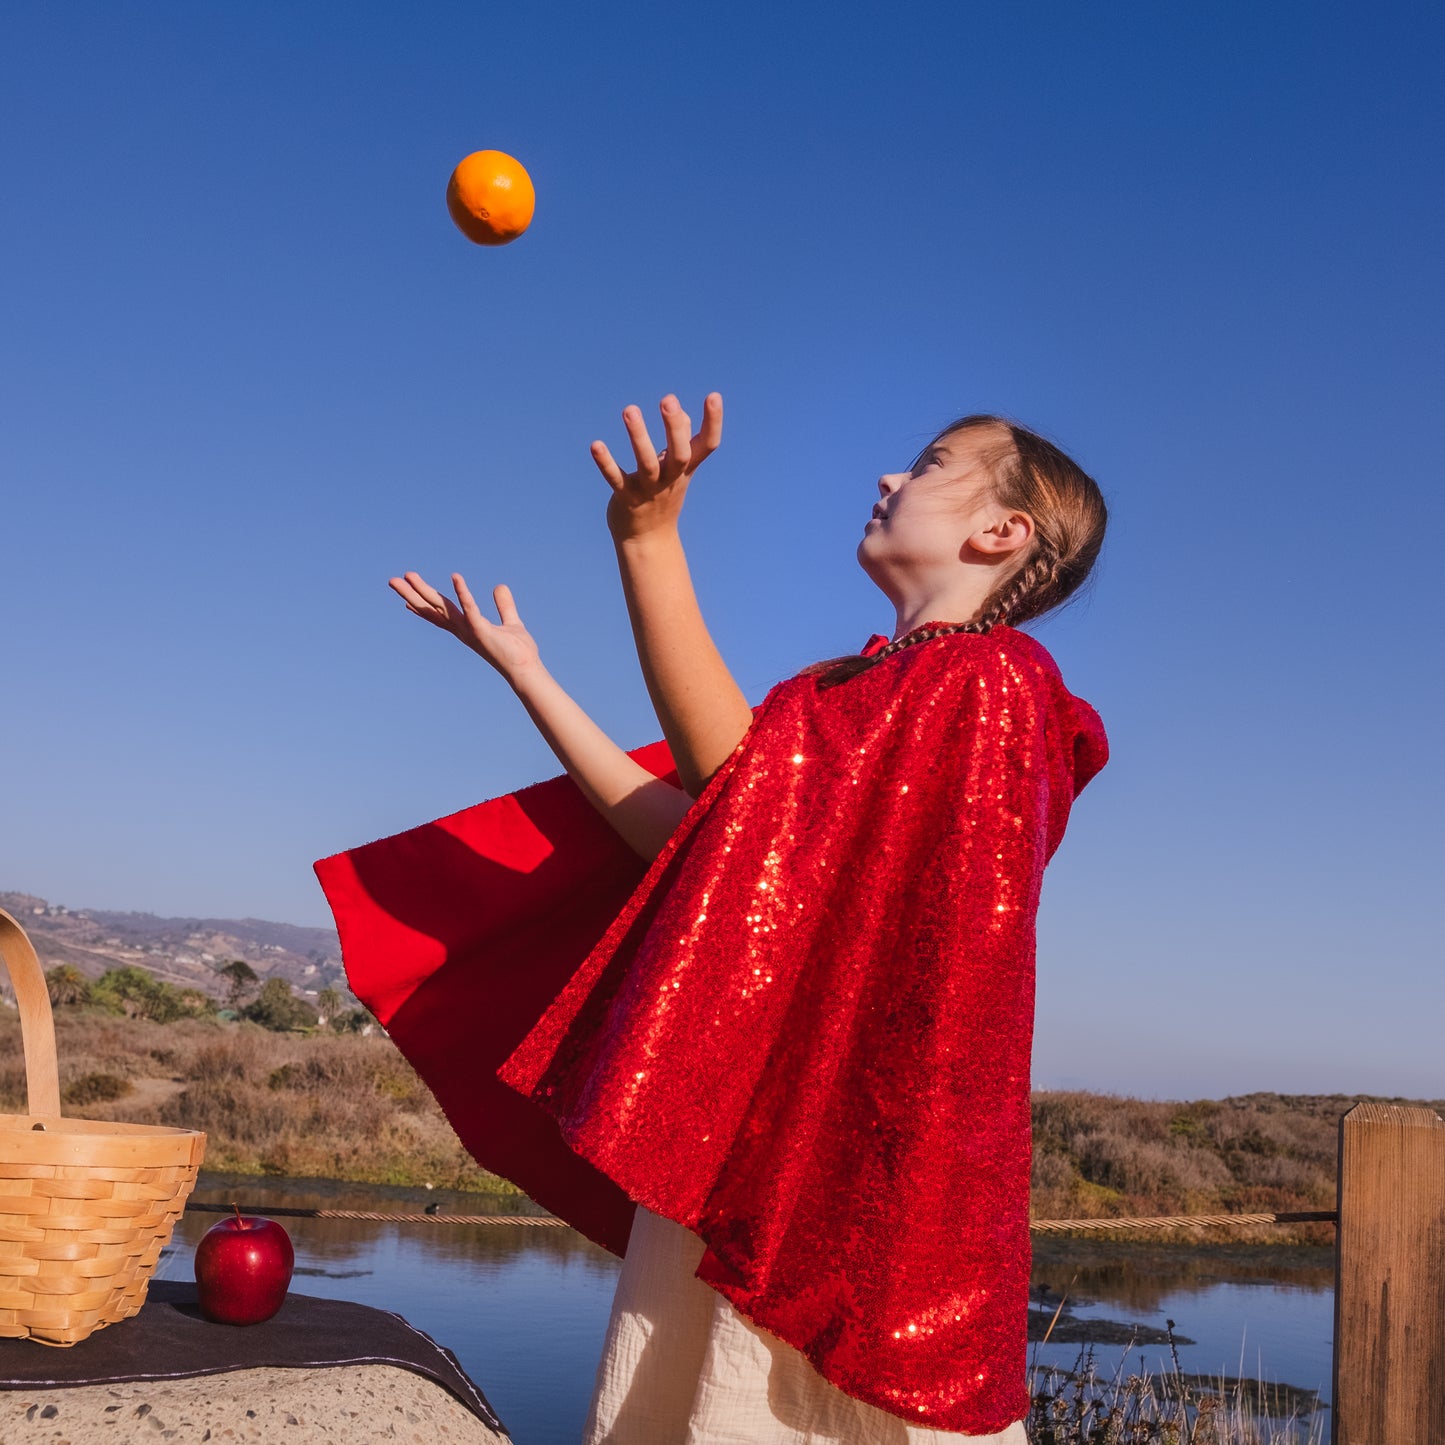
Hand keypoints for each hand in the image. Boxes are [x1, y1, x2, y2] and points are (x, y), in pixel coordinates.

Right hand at [387, 572, 541, 685]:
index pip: (440, 613)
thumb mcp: (510, 622)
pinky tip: (456, 576)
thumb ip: (504, 605)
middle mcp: (463, 629)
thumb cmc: (517, 651)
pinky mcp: (481, 630)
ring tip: (408, 575)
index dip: (424, 606)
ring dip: (424, 590)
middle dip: (413, 594)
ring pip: (442, 607)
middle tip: (393, 580)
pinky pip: (470, 608)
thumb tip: (500, 586)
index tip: (406, 598)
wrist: (526, 669)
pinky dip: (463, 593)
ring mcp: (469, 630)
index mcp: (466, 627)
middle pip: (433, 608)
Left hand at [591, 392, 722, 540]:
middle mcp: (671, 479)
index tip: (714, 395)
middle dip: (674, 428)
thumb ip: (681, 439)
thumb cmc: (663, 495)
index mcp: (686, 469)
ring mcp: (649, 490)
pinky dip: (606, 463)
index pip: (708, 446)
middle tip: (668, 399)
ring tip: (629, 409)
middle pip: (680, 454)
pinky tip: (596, 445)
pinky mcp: (626, 498)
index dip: (713, 423)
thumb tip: (679, 411)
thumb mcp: (677, 469)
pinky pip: (617, 479)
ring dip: (639, 437)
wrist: (648, 540)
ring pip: (646, 464)